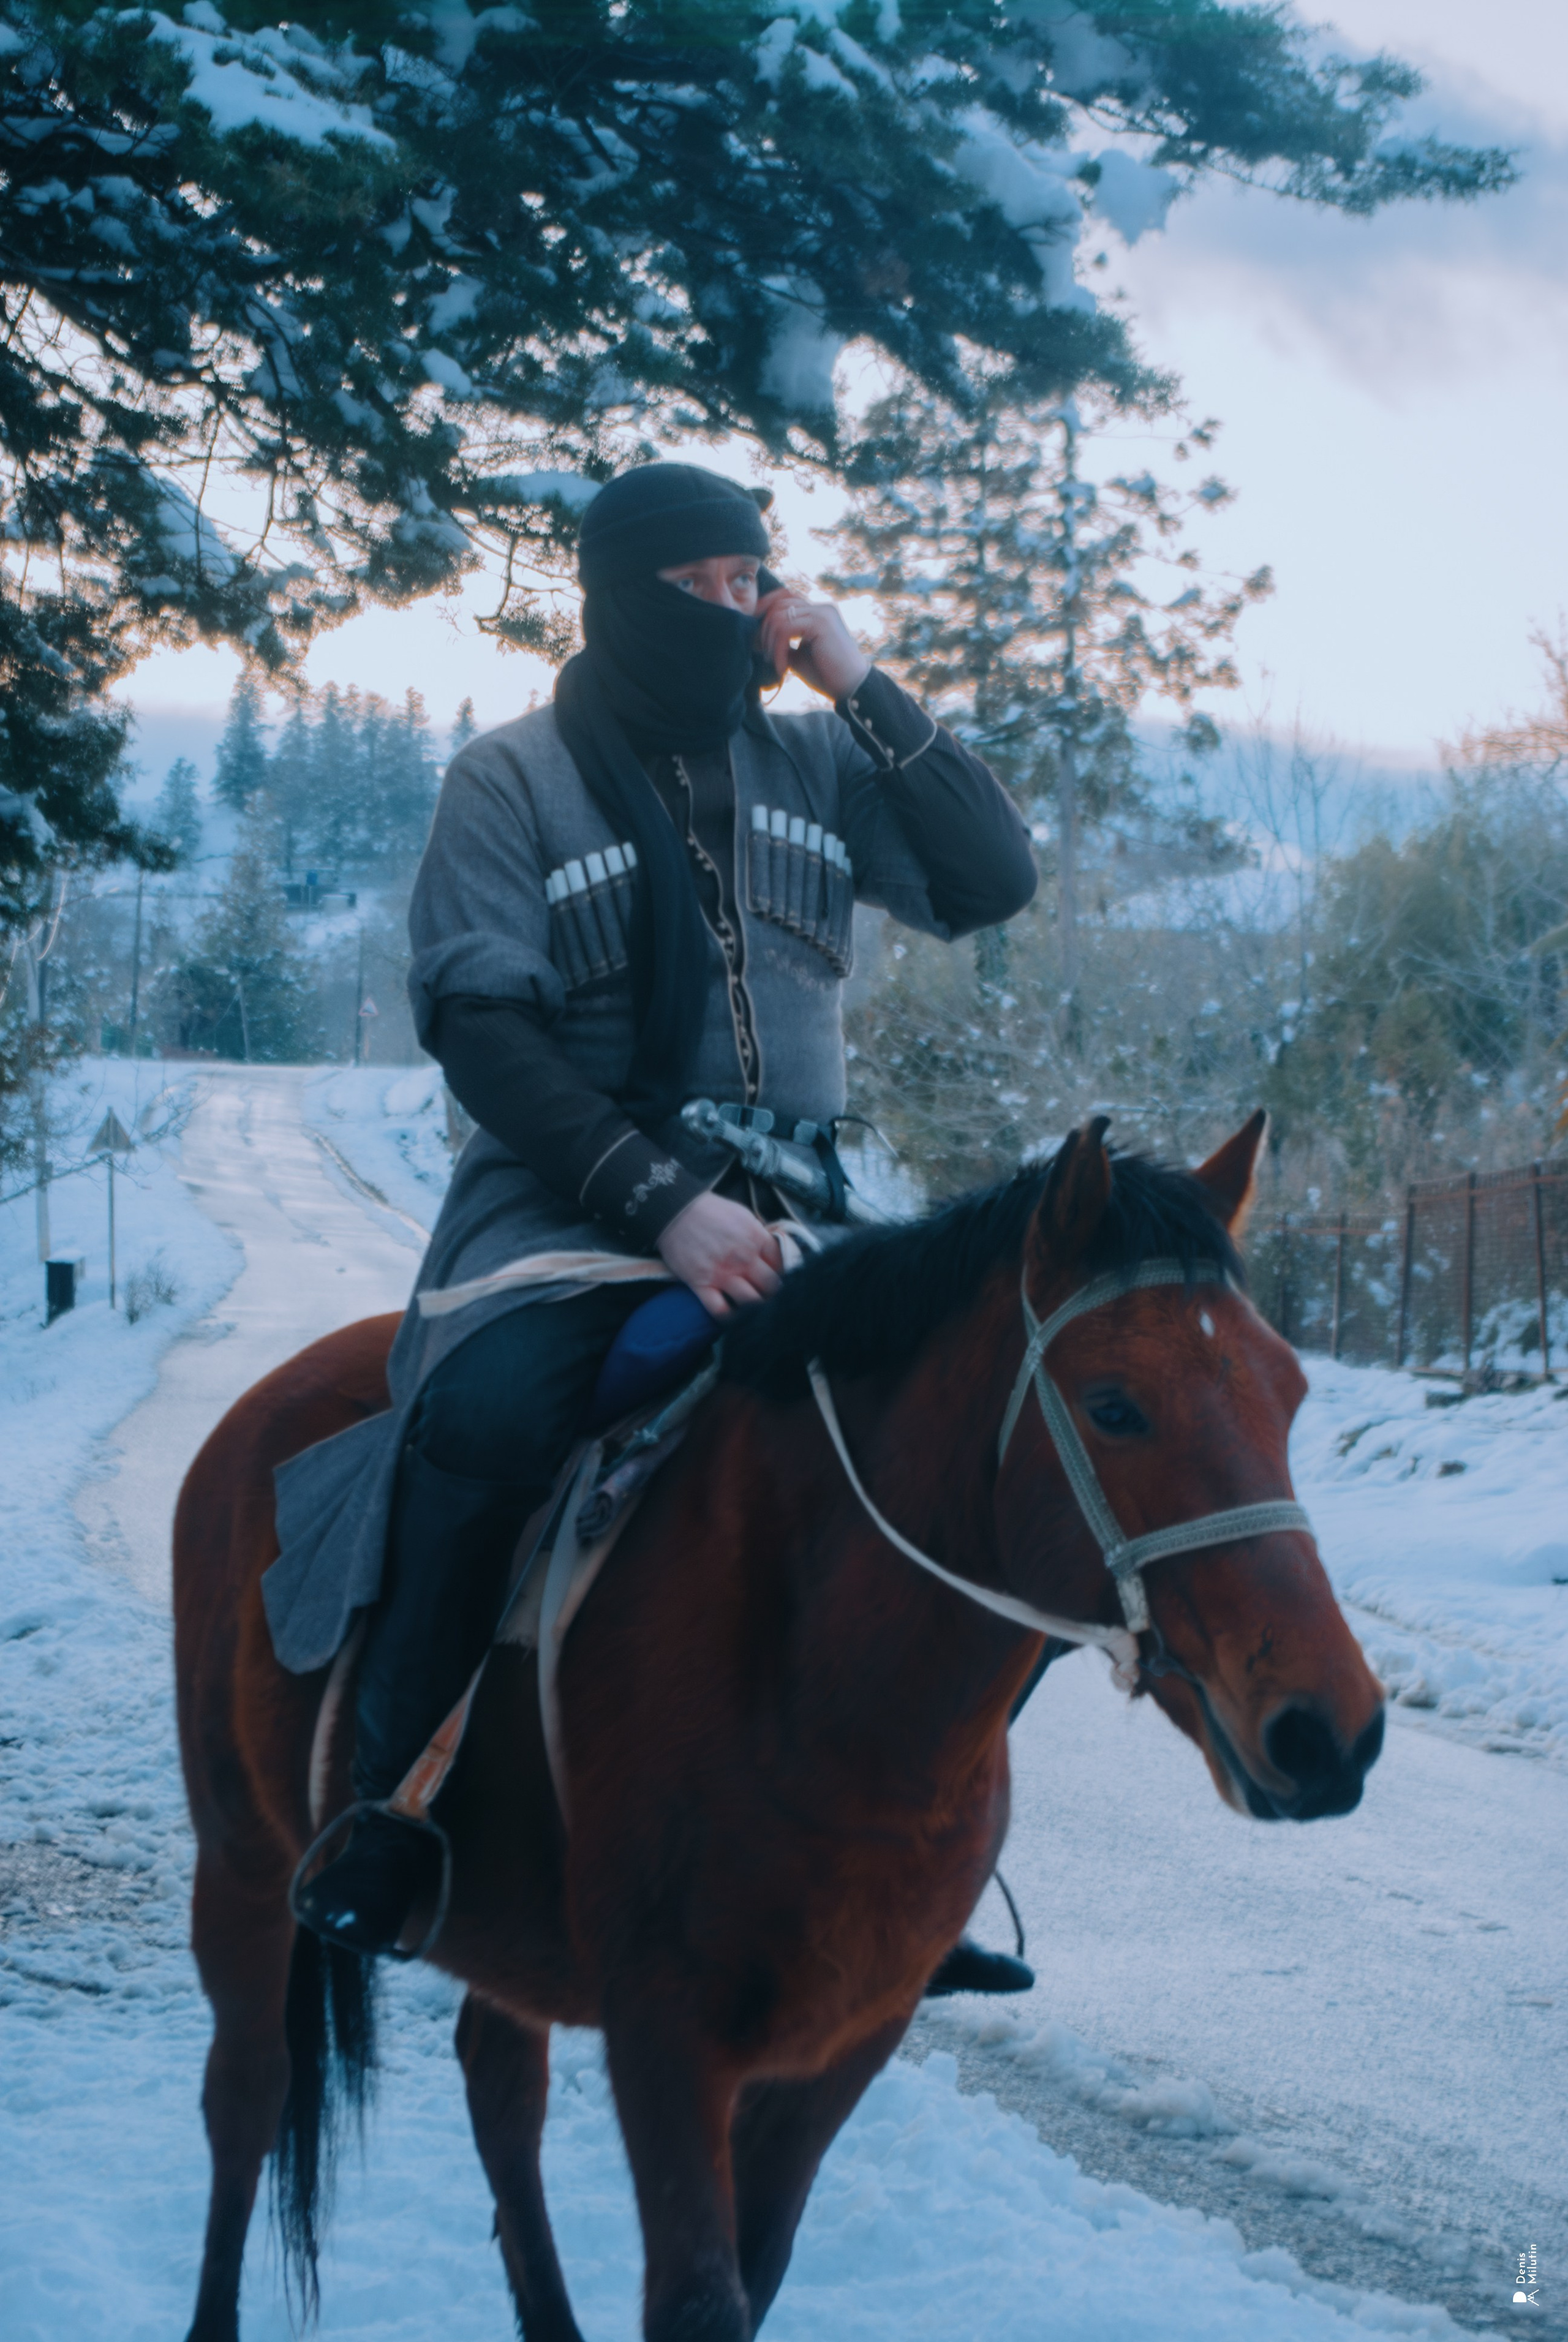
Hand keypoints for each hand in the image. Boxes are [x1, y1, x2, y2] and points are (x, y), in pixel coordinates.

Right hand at [656, 1192, 783, 1318]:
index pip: (782, 1264)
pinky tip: (734, 1317)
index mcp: (756, 1238)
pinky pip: (721, 1310)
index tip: (779, 1278)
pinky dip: (730, 1318)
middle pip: (772, 1286)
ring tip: (755, 1309)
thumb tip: (772, 1253)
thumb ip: (759, 1235)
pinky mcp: (701, 1284)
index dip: (783, 1274)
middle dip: (773, 1293)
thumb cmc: (710, 1211)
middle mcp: (743, 1258)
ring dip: (756, 1307)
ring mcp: (722, 1273)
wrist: (674, 1210)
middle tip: (770, 1296)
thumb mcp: (743, 1215)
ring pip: (751, 1302)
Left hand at [756, 587, 871, 702]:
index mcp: (817, 613)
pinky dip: (778, 650)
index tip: (755, 634)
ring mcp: (821, 612)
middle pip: (779, 604)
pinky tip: (782, 667)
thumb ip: (784, 643)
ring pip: (779, 616)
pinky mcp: (820, 623)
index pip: (786, 598)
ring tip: (776, 665)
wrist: (851, 687)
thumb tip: (760, 639)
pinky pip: (785, 629)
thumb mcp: (799, 656)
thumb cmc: (827, 674)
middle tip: (763, 655)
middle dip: (764, 630)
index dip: (766, 610)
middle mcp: (820, 608)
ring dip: (770, 644)